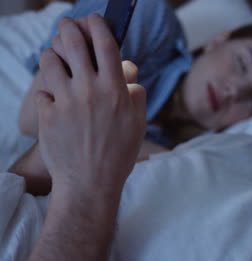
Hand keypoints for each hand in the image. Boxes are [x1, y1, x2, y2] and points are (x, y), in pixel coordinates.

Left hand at [35, 14, 145, 192]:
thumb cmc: (119, 155)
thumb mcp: (139, 125)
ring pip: (51, 62)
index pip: (106, 46)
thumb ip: (137, 97)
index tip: (94, 19)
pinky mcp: (47, 115)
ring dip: (52, 55)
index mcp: (115, 90)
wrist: (90, 183)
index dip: (99, 26)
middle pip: (74, 44)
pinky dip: (49, 93)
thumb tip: (131, 81)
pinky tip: (55, 102)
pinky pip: (44, 92)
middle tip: (66, 25)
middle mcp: (90, 91)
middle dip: (69, 28)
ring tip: (55, 59)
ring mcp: (66, 102)